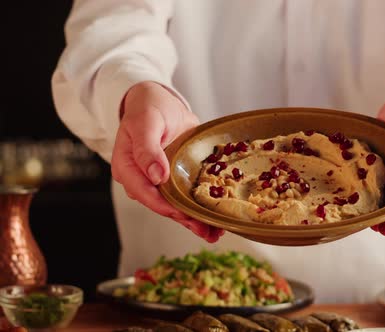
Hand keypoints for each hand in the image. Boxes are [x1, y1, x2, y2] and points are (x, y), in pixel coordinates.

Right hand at [111, 81, 223, 242]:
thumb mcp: (146, 122)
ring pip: (175, 206)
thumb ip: (147, 148)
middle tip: (207, 231)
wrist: (159, 102)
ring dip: (194, 221)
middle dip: (184, 219)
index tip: (183, 213)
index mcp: (127, 167)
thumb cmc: (148, 108)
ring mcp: (159, 181)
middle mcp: (142, 179)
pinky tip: (214, 222)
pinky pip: (185, 198)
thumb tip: (155, 175)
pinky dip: (198, 210)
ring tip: (214, 234)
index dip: (164, 205)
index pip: (144, 192)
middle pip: (162, 205)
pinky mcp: (174, 180)